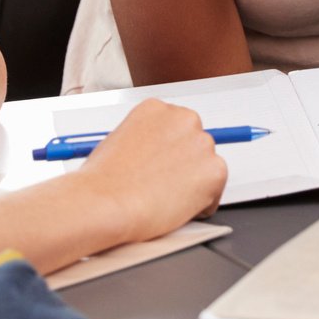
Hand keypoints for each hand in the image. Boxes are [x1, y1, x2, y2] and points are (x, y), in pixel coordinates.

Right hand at [76, 98, 227, 236]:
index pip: (175, 128)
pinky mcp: (216, 171)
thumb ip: (144, 141)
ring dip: (192, 184)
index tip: (158, 166)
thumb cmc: (102, 182)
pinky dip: (201, 205)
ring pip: (206, 167)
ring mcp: (203, 143)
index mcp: (157, 109)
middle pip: (195, 144)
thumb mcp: (117, 143)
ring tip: (162, 199)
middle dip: (183, 165)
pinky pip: (214, 193)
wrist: (104, 203)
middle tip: (161, 186)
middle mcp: (184, 119)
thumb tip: (155, 154)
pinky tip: (175, 209)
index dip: (166, 153)